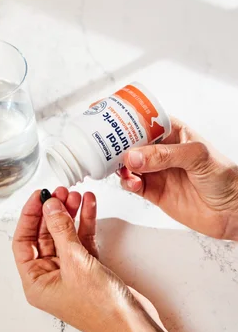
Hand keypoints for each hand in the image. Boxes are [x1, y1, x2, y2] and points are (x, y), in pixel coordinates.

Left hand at [13, 187, 177, 331]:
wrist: (133, 325)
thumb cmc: (101, 308)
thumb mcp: (76, 263)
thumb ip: (61, 231)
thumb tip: (50, 207)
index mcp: (36, 282)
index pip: (23, 242)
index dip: (29, 216)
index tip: (39, 196)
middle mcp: (50, 276)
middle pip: (44, 235)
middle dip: (53, 212)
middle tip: (60, 192)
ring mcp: (71, 271)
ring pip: (65, 234)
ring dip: (70, 214)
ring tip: (76, 195)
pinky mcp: (89, 267)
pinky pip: (82, 239)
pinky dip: (85, 222)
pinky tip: (89, 204)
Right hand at [120, 117, 237, 239]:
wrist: (232, 211)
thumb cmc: (225, 177)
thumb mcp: (197, 156)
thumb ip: (165, 155)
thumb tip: (134, 156)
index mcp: (173, 132)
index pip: (145, 121)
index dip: (128, 119)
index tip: (110, 119)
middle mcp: (161, 151)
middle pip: (131, 143)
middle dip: (118, 144)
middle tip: (107, 146)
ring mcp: (156, 171)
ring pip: (128, 164)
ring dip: (120, 165)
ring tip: (120, 167)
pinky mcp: (153, 191)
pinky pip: (132, 185)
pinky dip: (127, 183)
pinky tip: (131, 182)